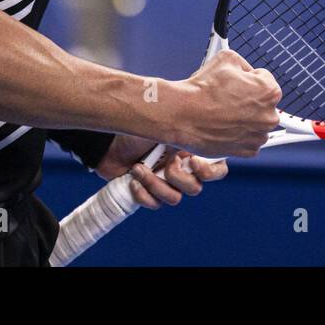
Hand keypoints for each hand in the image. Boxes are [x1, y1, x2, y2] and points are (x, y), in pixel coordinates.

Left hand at [94, 134, 228, 210]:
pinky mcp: (149, 193)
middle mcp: (182, 168)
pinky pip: (156, 204)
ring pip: (174, 199)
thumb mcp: (164, 119)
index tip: (192, 162)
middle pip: (195, 188)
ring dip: (154, 184)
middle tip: (164, 161)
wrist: (107, 141)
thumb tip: (202, 124)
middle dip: (177, 177)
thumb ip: (186, 124)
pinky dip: (143, 194)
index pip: (217, 170)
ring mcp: (165, 182)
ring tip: (138, 169)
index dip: (210, 173)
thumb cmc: (136, 124)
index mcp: (192, 150)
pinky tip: (132, 180)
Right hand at [172, 50, 280, 156]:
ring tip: (224, 112)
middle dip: (249, 99)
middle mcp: (269, 116)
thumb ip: (244, 64)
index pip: (264, 79)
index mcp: (269, 92)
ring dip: (245, 117)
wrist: (183, 114)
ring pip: (257, 122)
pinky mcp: (247, 151)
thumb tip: (246, 70)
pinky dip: (239, 133)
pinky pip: (249, 139)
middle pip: (263, 102)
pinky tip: (224, 125)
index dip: (247, 78)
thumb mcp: (227, 58)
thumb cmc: (202, 90)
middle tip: (228, 97)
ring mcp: (259, 135)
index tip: (236, 83)